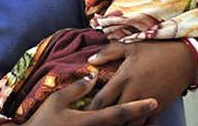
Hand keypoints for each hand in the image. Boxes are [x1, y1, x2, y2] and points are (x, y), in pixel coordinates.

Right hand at [25, 73, 157, 125]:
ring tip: (142, 114)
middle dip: (139, 116)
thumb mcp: (57, 100)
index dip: (138, 107)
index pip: (120, 113)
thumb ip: (77, 89)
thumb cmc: (43, 122)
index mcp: (90, 121)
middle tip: (153, 105)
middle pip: (122, 124)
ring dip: (129, 122)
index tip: (154, 101)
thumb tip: (94, 77)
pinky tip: (119, 121)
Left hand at [85, 40, 196, 125]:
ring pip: (128, 125)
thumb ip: (108, 52)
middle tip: (90, 121)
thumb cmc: (156, 49)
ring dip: (118, 125)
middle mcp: (134, 94)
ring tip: (107, 124)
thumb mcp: (131, 46)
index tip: (80, 112)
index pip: (101, 100)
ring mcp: (146, 104)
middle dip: (101, 120)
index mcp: (124, 79)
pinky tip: (127, 125)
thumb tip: (90, 61)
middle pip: (112, 116)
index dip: (89, 109)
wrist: (184, 58)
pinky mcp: (158, 110)